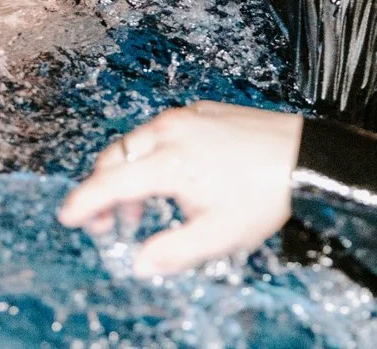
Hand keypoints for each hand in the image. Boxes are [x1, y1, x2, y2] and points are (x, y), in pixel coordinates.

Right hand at [56, 102, 300, 276]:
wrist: (307, 155)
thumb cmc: (265, 195)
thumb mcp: (219, 235)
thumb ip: (172, 251)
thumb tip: (140, 264)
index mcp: (168, 163)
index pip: (109, 184)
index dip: (84, 203)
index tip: (69, 217)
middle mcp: (168, 133)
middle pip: (114, 159)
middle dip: (103, 192)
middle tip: (109, 225)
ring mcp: (184, 118)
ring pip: (136, 143)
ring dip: (128, 175)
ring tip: (142, 210)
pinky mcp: (200, 111)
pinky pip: (159, 132)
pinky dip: (150, 156)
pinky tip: (170, 181)